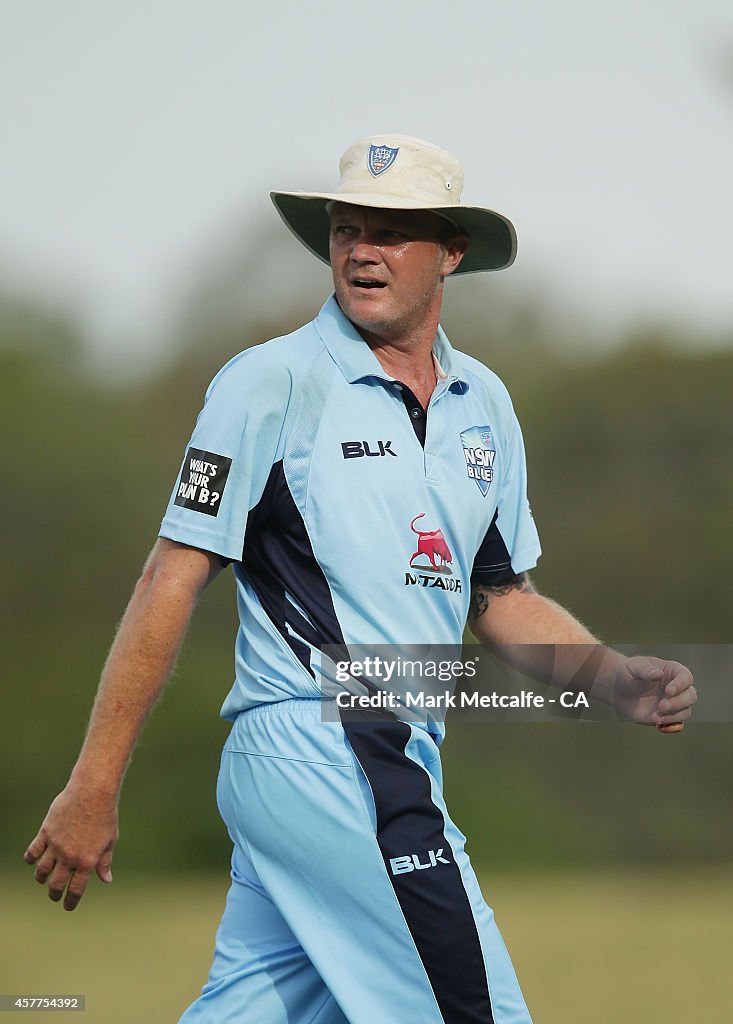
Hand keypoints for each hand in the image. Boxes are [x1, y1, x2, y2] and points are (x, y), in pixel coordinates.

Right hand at [24, 785, 118, 910]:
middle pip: (56, 884)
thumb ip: (105, 862)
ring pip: (41, 871)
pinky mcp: (46, 832)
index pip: (76, 889)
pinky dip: (30, 859)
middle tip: (54, 896)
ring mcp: (56, 845)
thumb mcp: (110, 840)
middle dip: (54, 894)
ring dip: (41, 879)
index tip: (68, 907)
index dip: (71, 901)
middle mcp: (69, 857)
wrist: (92, 792)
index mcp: (87, 861)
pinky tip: (33, 861)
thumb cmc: (105, 815)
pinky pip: (33, 852)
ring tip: (44, 880)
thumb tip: (106, 880)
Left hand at [613, 656, 696, 731]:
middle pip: (691, 696)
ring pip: (686, 711)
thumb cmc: (628, 674)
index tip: (668, 691)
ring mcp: (674, 702)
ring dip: (672, 716)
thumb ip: (646, 670)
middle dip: (678, 703)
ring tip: (654, 717)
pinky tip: (660, 727)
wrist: (618, 690)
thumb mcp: (634, 667)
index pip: (686, 676)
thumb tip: (659, 674)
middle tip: (660, 707)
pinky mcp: (668, 716)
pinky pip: (678, 724)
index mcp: (672, 671)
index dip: (681, 684)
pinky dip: (672, 727)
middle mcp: (677, 687)